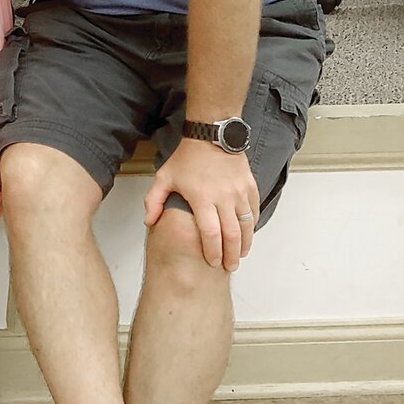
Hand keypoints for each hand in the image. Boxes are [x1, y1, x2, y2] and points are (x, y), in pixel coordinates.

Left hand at [144, 138, 259, 270]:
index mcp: (202, 198)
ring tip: (240, 255)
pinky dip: (251, 226)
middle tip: (229, 267)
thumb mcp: (163, 177)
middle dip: (232, 255)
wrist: (210, 137)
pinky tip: (247, 234)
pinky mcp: (250, 187)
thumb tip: (149, 222)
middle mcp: (224, 198)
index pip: (210, 233)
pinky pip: (254, 211)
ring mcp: (239, 192)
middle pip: (232, 235)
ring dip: (244, 244)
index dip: (212, 251)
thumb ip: (153, 200)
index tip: (213, 262)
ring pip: (246, 226)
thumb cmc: (186, 158)